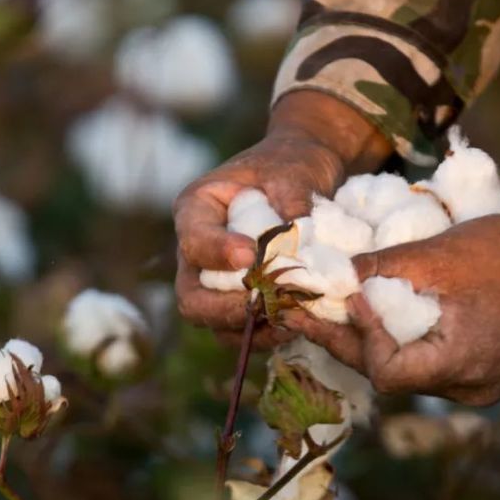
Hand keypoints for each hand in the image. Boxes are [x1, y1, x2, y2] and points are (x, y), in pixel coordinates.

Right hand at [173, 91, 390, 346]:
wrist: (307, 176)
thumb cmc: (293, 165)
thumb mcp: (294, 170)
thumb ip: (293, 198)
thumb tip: (298, 237)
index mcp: (197, 208)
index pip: (193, 240)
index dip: (217, 253)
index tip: (250, 255)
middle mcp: (198, 251)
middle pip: (191, 297)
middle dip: (226, 307)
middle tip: (265, 303)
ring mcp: (216, 280)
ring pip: (214, 322)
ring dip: (250, 327)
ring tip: (288, 316)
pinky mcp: (240, 300)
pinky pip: (242, 331)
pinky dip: (267, 334)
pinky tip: (297, 320)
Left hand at [283, 207, 499, 403]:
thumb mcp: (439, 254)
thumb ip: (382, 268)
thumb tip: (333, 276)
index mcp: (461, 366)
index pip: (385, 371)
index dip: (357, 336)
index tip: (339, 296)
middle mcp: (469, 387)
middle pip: (390, 374)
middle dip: (346, 339)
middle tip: (304, 311)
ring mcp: (479, 383)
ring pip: (408, 369)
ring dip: (371, 338)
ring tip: (333, 309)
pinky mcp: (485, 369)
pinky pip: (430, 362)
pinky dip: (402, 338)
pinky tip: (379, 312)